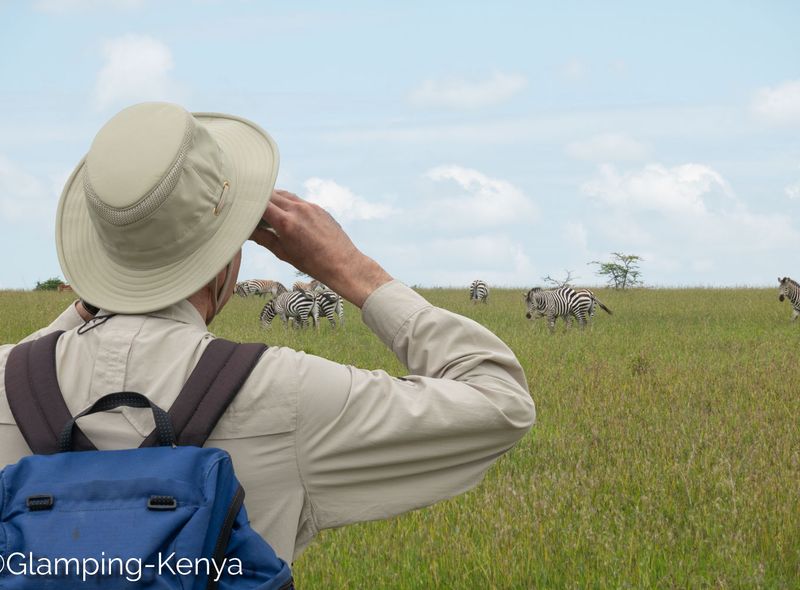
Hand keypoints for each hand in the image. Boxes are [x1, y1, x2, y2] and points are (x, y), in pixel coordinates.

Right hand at [249, 190, 392, 307]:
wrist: (343, 263)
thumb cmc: (313, 263)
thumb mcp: (283, 253)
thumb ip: (263, 238)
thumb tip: (245, 230)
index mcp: (286, 222)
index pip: (260, 203)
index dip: (247, 202)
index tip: (239, 205)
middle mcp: (298, 209)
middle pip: (270, 194)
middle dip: (258, 198)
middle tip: (248, 206)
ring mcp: (310, 206)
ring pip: (285, 194)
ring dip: (273, 198)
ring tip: (264, 208)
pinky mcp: (318, 208)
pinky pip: (298, 200)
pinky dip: (287, 202)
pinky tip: (284, 212)